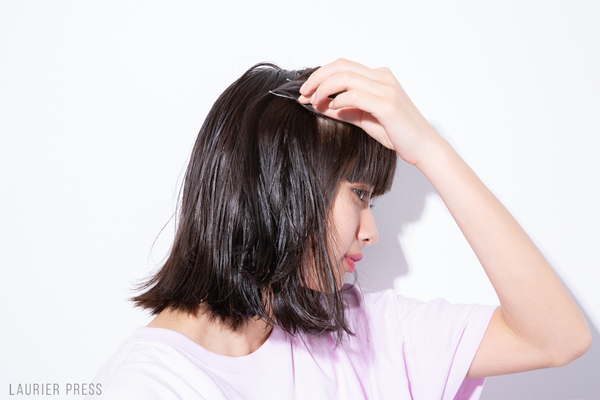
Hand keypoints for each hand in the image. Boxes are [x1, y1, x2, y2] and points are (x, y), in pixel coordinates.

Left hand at [298, 59, 439, 165]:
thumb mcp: (364, 119)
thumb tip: (320, 105)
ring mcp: (387, 89)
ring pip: (345, 77)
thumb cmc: (397, 133)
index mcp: (379, 77)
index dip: (320, 75)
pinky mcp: (388, 105)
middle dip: (317, 78)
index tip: (305, 91)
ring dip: (324, 89)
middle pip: (341, 66)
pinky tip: (333, 108)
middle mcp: (383, 78)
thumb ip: (344, 110)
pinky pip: (356, 95)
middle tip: (303, 94)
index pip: (343, 66)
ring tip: (314, 103)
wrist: (423, 147)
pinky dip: (339, 100)